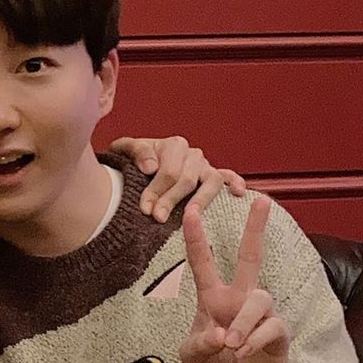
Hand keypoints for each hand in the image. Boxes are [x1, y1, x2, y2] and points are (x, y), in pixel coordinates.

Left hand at [110, 135, 246, 221]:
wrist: (133, 166)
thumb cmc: (130, 161)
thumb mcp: (124, 150)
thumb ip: (135, 151)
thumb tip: (151, 167)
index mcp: (173, 145)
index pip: (168, 171)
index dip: (156, 190)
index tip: (145, 208)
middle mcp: (192, 154)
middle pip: (186, 179)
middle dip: (171, 199)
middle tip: (158, 217)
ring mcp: (205, 166)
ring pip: (210, 182)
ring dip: (201, 199)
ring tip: (192, 213)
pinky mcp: (213, 177)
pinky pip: (228, 177)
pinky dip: (235, 182)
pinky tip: (238, 192)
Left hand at [180, 196, 289, 362]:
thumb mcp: (193, 356)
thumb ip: (199, 345)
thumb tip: (220, 335)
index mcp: (213, 298)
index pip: (202, 263)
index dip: (195, 237)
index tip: (190, 210)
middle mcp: (239, 298)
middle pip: (250, 257)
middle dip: (256, 229)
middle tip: (262, 200)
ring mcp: (261, 313)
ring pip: (258, 300)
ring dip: (243, 322)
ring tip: (230, 344)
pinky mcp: (278, 331)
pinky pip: (271, 326)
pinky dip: (255, 339)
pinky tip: (243, 351)